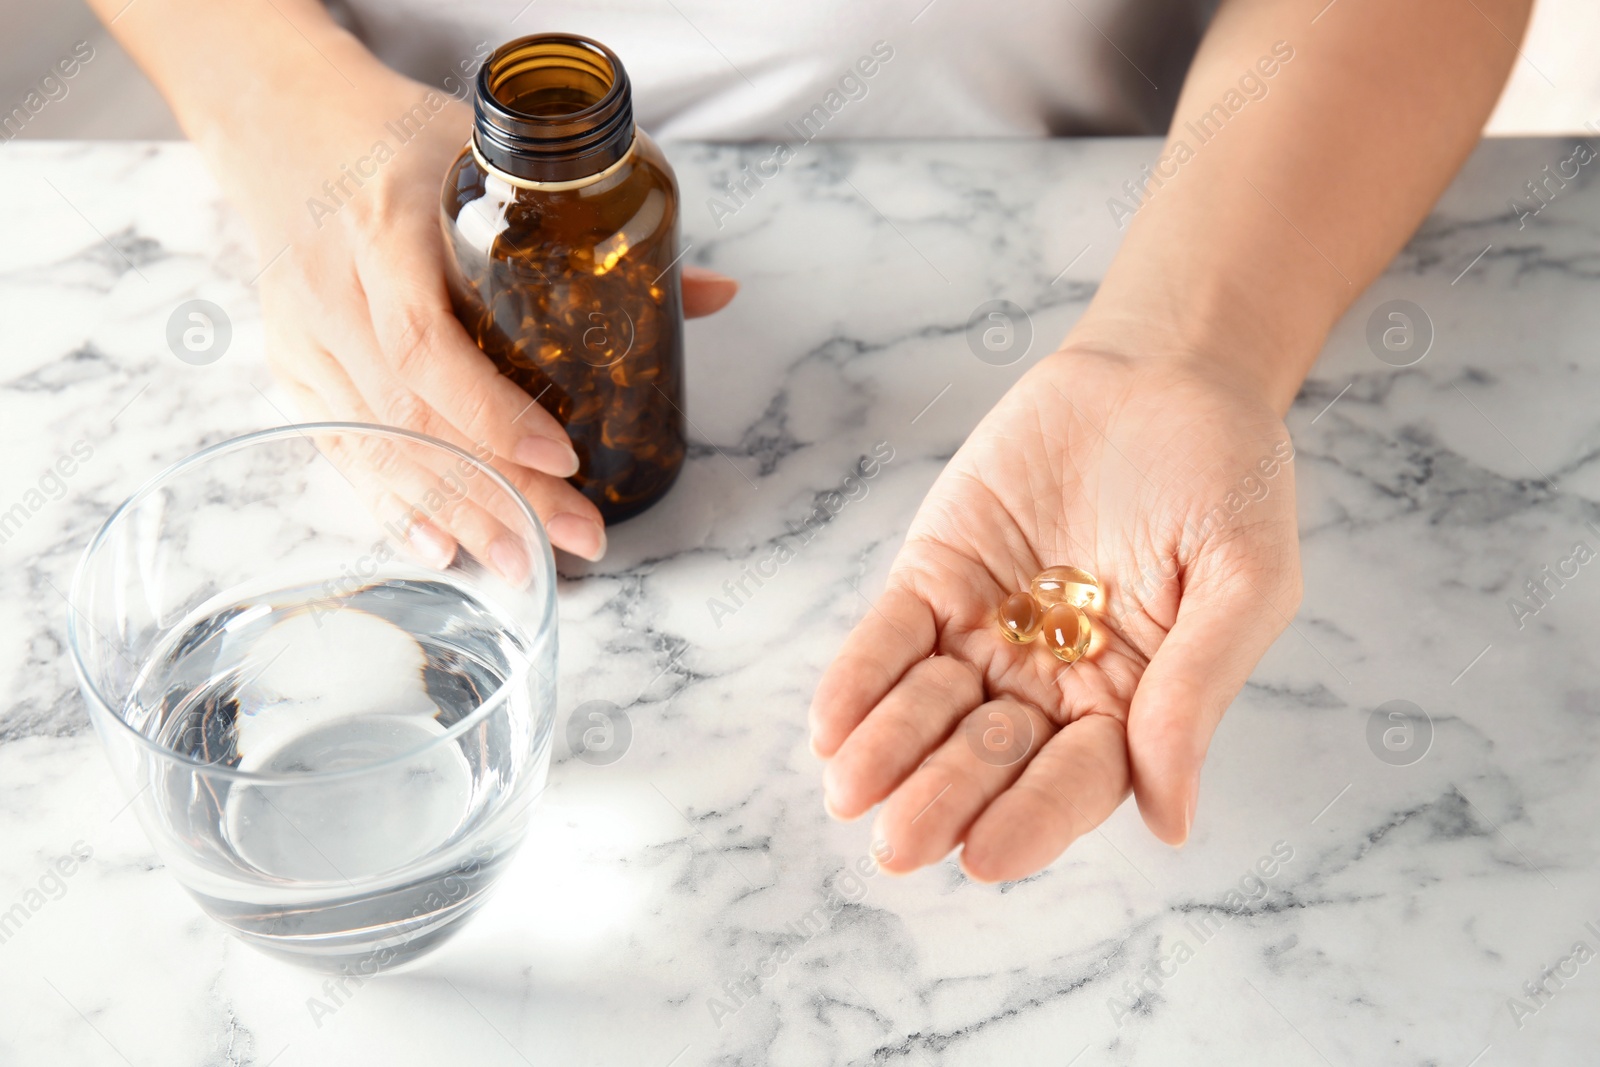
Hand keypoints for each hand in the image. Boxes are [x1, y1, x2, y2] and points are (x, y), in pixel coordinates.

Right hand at [214, 59, 734, 562]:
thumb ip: (597, 228)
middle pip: (413, 417)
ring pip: (381, 448)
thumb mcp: (491, 155)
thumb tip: (712, 293)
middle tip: (577, 536)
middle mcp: (333, 293)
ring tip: (528, 563)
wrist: (284, 121)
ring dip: (459, 514)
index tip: (561, 456)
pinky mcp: (292, 368)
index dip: (491, 412)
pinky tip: (446, 546)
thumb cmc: (398, 138)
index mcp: (383, 230)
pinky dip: (396, 505)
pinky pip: (344, 452)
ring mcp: (305, 338)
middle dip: (499, 490)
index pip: (426, 342)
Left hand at [810, 344, 1301, 881]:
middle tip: (899, 841)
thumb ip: (1199, 691)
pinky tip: (831, 723)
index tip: (984, 856)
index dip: (1032, 819)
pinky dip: (860, 677)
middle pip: (993, 756)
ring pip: (931, 706)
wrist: (1162, 369)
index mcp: (1132, 700)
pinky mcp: (937, 575)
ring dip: (890, 749)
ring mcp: (988, 630)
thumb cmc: (1226, 475)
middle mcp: (1052, 680)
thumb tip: (1171, 822)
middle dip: (945, 796)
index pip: (1076, 780)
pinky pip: (890, 636)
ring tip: (850, 787)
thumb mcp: (1244, 578)